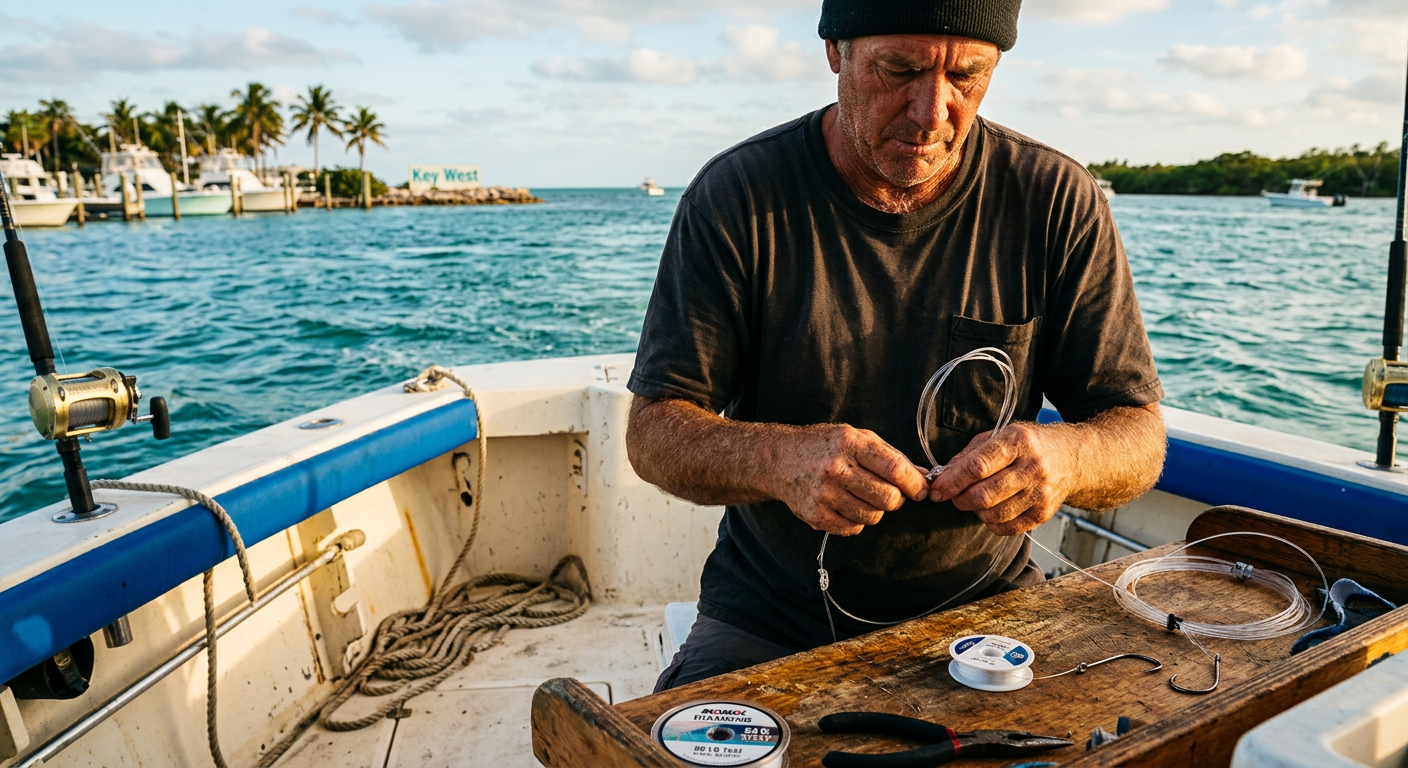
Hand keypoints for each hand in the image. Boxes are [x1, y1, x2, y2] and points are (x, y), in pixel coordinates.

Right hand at [772, 425, 929, 535]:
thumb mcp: (858, 438)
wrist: (780, 459)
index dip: (914, 484)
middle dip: (896, 499)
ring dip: (875, 510)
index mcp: (850, 443)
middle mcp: (836, 468)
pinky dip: (857, 520)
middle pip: (887, 498)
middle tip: (890, 493)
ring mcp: (824, 494)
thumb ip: (892, 456)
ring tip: (863, 496)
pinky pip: (853, 528)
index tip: (920, 489)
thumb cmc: (825, 446)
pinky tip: (847, 505)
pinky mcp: (816, 515)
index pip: (894, 468)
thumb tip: (923, 477)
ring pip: (873, 516)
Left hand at [927, 423, 1073, 535]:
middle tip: (953, 496)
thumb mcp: (999, 436)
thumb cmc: (1029, 445)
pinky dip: (991, 522)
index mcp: (1017, 442)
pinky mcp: (1043, 513)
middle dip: (960, 499)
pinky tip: (991, 510)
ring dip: (975, 511)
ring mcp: (1040, 493)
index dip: (952, 481)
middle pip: (984, 494)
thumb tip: (943, 476)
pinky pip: (1007, 527)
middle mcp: (1032, 467)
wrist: (1072, 458)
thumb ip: (969, 455)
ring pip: (994, 514)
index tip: (937, 489)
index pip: (978, 466)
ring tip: (975, 500)